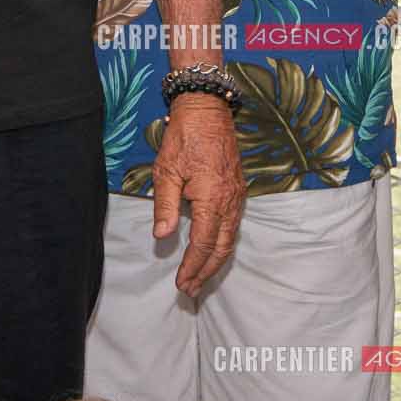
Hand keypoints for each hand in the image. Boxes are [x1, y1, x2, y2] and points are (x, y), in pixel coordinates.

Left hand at [151, 93, 246, 295]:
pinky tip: (213, 250)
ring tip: (201, 277)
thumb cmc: (184, 138)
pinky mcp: (238, 189)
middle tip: (191, 290)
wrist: (207, 110)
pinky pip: (234, 225)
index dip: (193, 266)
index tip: (181, 283)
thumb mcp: (166, 172)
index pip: (204, 243)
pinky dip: (224, 244)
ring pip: (231, 238)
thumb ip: (165, 206)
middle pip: (222, 248)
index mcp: (212, 199)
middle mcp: (230, 201)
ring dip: (216, 260)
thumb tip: (162, 236)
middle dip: (206, 271)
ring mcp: (238, 195)